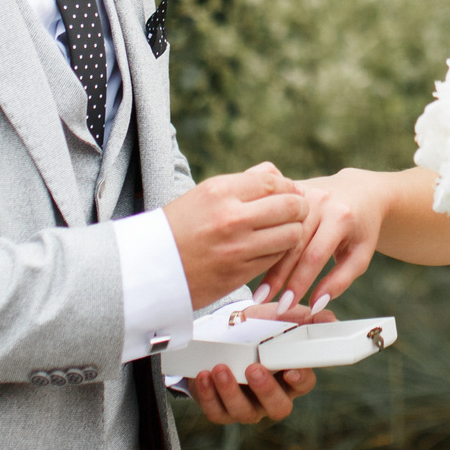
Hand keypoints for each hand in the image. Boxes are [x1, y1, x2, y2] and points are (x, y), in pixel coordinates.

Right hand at [164, 162, 306, 308]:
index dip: (289, 187)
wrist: (150, 267)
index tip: (292, 193)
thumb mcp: (205, 195)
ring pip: (291, 234)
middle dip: (300, 208)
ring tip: (284, 232)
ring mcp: (237, 247)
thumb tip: (280, 176)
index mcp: (219, 191)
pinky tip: (270, 249)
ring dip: (293, 232)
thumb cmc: (179, 227)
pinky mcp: (240, 273)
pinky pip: (276, 258)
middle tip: (297, 212)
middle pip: (290, 206)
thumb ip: (245, 182)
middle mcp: (231, 217)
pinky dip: (279, 253)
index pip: (273, 182)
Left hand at [186, 304, 329, 424]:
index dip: (300, 380)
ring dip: (231, 392)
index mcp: (292, 376)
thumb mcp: (282, 316)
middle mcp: (272, 396)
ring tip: (220, 369)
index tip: (291, 370)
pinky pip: (217, 412)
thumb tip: (328, 319)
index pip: (304, 384)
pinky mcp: (222, 410)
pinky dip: (209, 395)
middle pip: (278, 407)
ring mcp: (247, 406)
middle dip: (265, 390)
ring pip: (245, 412)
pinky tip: (204, 375)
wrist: (223, 331)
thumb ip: (307, 317)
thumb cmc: (260, 326)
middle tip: (253, 369)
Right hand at [258, 169, 387, 310]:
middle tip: (263, 300)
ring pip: (279, 232)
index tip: (287, 304)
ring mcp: (303, 192)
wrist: (361, 191)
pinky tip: (254, 259)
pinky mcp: (291, 190)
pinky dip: (265, 240)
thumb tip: (316, 303)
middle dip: (277, 276)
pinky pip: (275, 219)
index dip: (299, 283)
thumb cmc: (361, 227)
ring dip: (266, 261)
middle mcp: (320, 201)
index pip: (314, 256)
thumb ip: (340, 280)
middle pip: (292, 244)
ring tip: (257, 286)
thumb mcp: (361, 255)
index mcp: (340, 216)